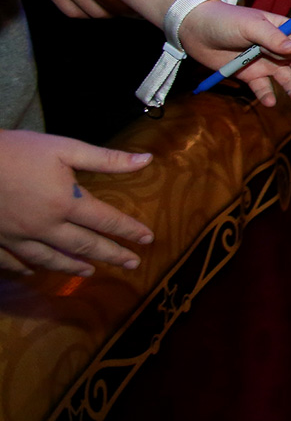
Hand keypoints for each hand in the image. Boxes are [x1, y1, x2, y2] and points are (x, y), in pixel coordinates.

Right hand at [0, 130, 154, 275]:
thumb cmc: (18, 150)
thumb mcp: (65, 148)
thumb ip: (106, 159)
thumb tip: (146, 160)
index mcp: (67, 204)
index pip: (107, 221)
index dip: (130, 231)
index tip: (148, 240)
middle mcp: (46, 227)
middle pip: (85, 246)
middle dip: (112, 255)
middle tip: (132, 264)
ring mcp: (18, 238)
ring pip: (51, 260)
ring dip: (73, 267)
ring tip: (90, 272)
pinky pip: (12, 262)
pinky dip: (25, 269)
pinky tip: (33, 272)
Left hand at [176, 2, 290, 107]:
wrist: (193, 29)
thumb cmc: (224, 21)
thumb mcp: (251, 26)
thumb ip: (274, 38)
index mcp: (280, 30)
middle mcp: (275, 47)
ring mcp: (263, 62)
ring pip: (285, 78)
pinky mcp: (248, 74)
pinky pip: (262, 87)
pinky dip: (267, 95)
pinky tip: (269, 102)